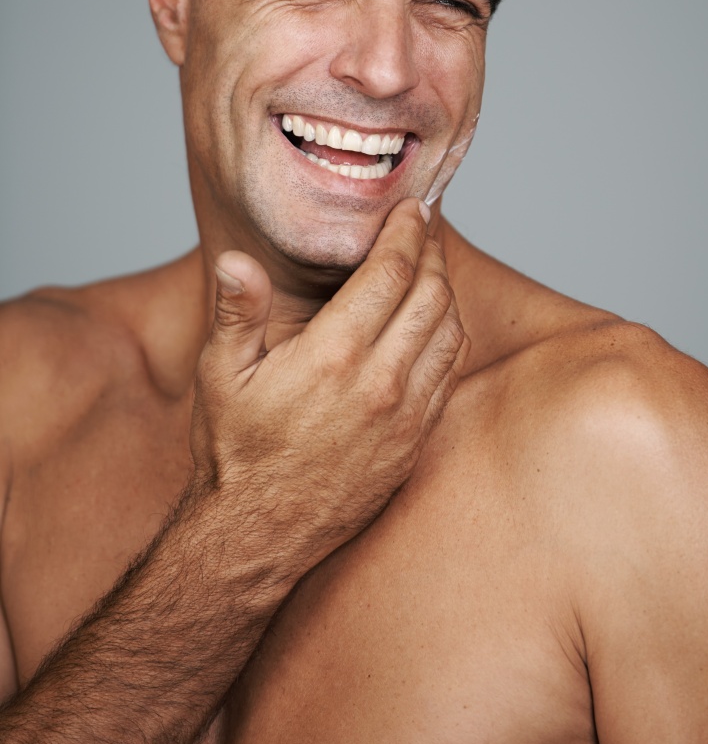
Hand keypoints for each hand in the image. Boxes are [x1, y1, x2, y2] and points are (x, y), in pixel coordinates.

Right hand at [189, 198, 467, 571]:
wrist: (258, 536)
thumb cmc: (235, 452)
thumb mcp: (220, 377)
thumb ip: (237, 313)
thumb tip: (238, 260)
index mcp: (333, 356)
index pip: (391, 272)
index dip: (408, 231)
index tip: (413, 207)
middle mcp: (380, 382)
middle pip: (432, 293)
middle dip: (433, 250)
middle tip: (426, 228)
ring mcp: (406, 415)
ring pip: (452, 330)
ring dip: (447, 290)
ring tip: (431, 267)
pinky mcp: (417, 440)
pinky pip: (452, 372)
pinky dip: (452, 334)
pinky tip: (436, 321)